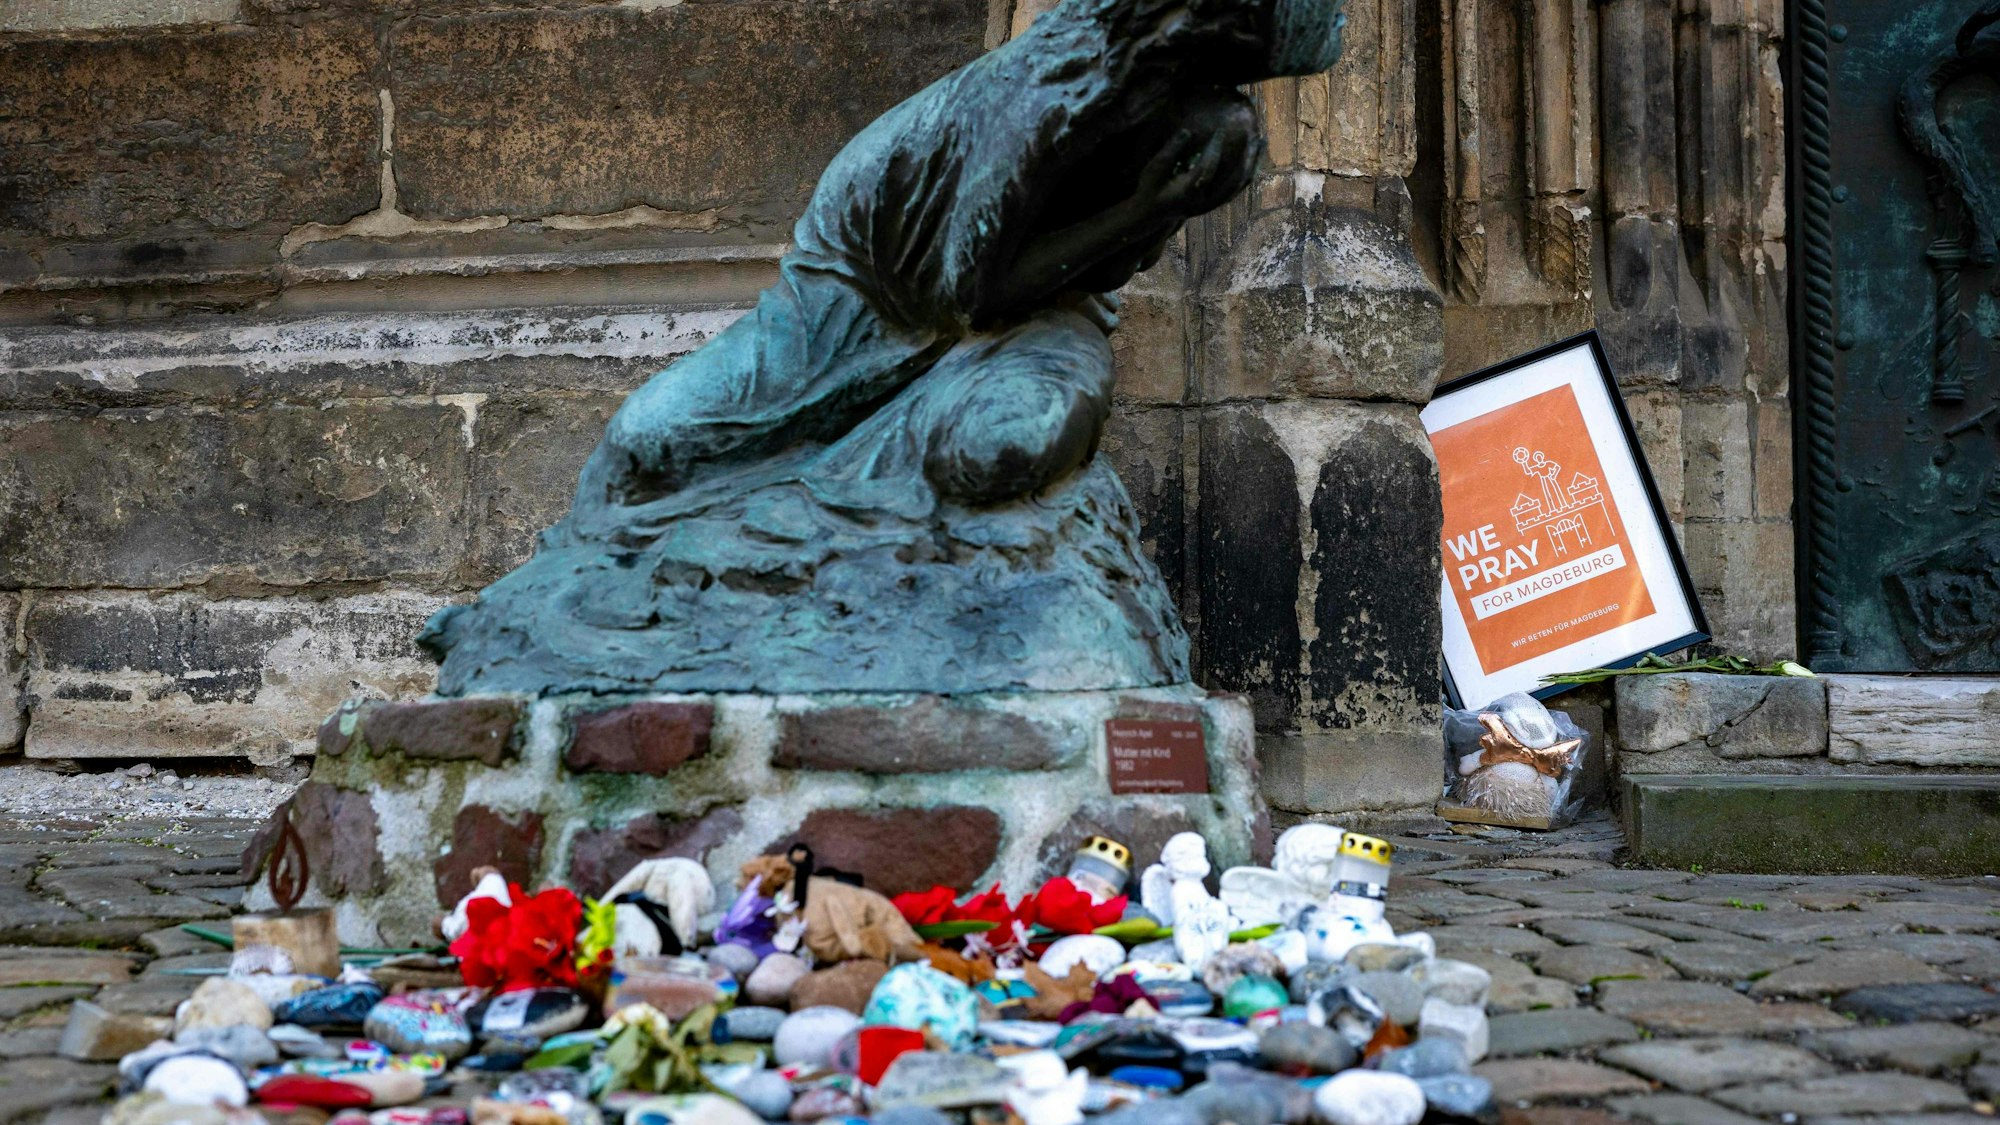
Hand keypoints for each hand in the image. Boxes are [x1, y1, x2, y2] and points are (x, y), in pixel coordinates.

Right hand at [1136, 124, 1255, 215]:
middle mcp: (1203, 201)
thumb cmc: (1150, 188)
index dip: (1214, 148)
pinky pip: (1238, 188)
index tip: (1221, 129)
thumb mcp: (1153, 169)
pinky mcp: (1216, 203)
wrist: (1151, 215)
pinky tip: (1254, 156)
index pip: (1206, 168)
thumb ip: (1169, 151)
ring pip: (1239, 185)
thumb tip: (1187, 131)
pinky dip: (1248, 172)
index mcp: (1187, 193)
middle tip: (1250, 131)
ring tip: (1260, 140)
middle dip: (1243, 154)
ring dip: (1252, 163)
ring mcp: (1212, 204)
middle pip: (1231, 178)